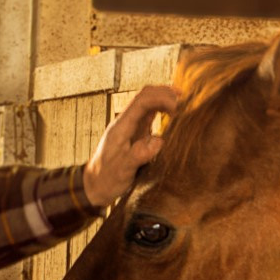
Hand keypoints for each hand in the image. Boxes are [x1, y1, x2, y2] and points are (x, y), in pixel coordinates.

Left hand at [82, 85, 178, 206]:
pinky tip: (174, 116)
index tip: (177, 108)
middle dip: (165, 93)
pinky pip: (149, 116)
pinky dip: (162, 111)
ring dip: (164, 99)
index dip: (161, 99)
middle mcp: (126, 123)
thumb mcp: (122, 170)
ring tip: (183, 105)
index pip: (142, 102)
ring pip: (148, 103)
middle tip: (185, 100)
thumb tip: (158, 141)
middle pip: (145, 96)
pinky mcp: (136, 134)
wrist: (95, 185)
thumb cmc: (106, 178)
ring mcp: (131, 127)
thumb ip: (138, 155)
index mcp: (121, 127)